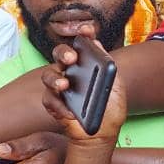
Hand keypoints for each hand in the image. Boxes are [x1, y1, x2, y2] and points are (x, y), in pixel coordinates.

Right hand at [40, 28, 125, 145]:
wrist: (103, 134)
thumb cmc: (109, 109)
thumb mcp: (115, 86)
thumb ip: (108, 67)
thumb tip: (98, 46)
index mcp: (87, 64)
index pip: (82, 44)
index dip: (83, 34)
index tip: (86, 30)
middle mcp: (71, 72)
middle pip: (60, 54)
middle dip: (63, 52)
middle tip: (72, 58)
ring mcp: (60, 87)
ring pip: (48, 75)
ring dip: (55, 79)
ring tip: (64, 86)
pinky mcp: (53, 104)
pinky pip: (49, 100)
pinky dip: (59, 106)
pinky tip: (70, 112)